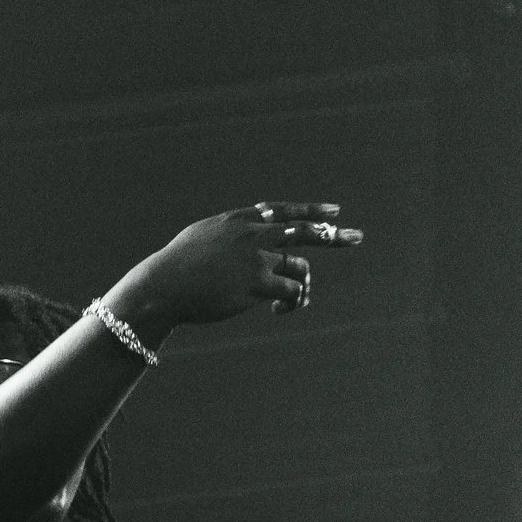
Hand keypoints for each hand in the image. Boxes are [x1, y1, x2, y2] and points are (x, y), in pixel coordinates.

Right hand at [108, 203, 362, 333]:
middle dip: (334, 236)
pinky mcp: (256, 284)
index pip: (283, 211)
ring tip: (292, 303)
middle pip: (304, 232)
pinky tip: (279, 310)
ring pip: (300, 269)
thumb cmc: (178, 264)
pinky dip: (293, 302)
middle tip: (358, 238)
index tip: (335, 213)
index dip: (311, 211)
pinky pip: (291, 292)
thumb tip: (252, 229)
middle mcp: (252, 235)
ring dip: (303, 287)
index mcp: (239, 220)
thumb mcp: (203, 235)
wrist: (163, 285)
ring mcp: (255, 258)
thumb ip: (230, 230)